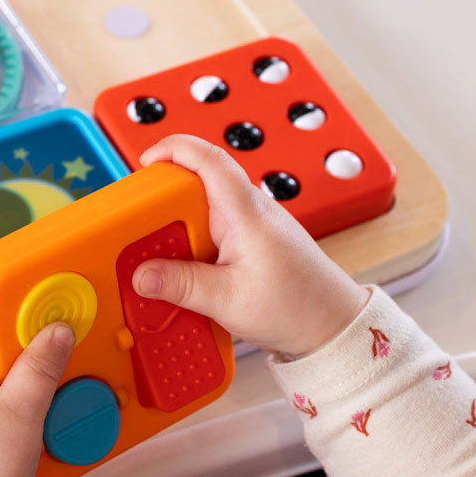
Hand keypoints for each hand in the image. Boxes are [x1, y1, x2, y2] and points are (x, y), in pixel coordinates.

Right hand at [133, 136, 367, 357]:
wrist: (333, 326)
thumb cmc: (300, 307)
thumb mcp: (229, 300)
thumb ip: (182, 285)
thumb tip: (142, 274)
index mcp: (247, 212)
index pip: (209, 159)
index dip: (173, 150)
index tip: (145, 164)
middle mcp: (249, 211)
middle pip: (196, 186)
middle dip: (164, 205)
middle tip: (143, 233)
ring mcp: (249, 226)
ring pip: (200, 213)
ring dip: (178, 234)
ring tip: (164, 262)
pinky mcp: (248, 244)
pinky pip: (210, 234)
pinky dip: (191, 249)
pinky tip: (186, 274)